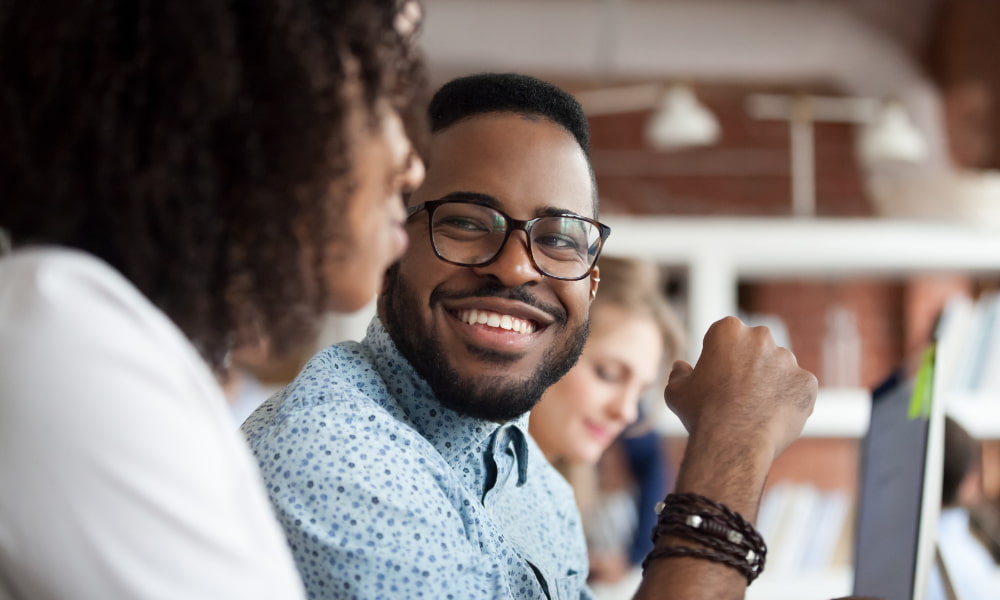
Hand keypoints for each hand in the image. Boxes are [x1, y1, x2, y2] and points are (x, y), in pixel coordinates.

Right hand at [664, 316, 816, 458]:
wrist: (733, 442)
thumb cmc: (701, 413)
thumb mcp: (676, 392)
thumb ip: (679, 374)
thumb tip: (681, 367)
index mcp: (728, 330)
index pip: (726, 336)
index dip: (720, 356)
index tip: (717, 377)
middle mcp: (761, 337)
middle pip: (757, 347)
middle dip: (750, 364)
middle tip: (738, 393)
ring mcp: (788, 359)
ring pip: (779, 368)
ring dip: (771, 382)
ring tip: (756, 411)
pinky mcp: (807, 382)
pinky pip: (799, 389)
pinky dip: (789, 400)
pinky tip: (773, 418)